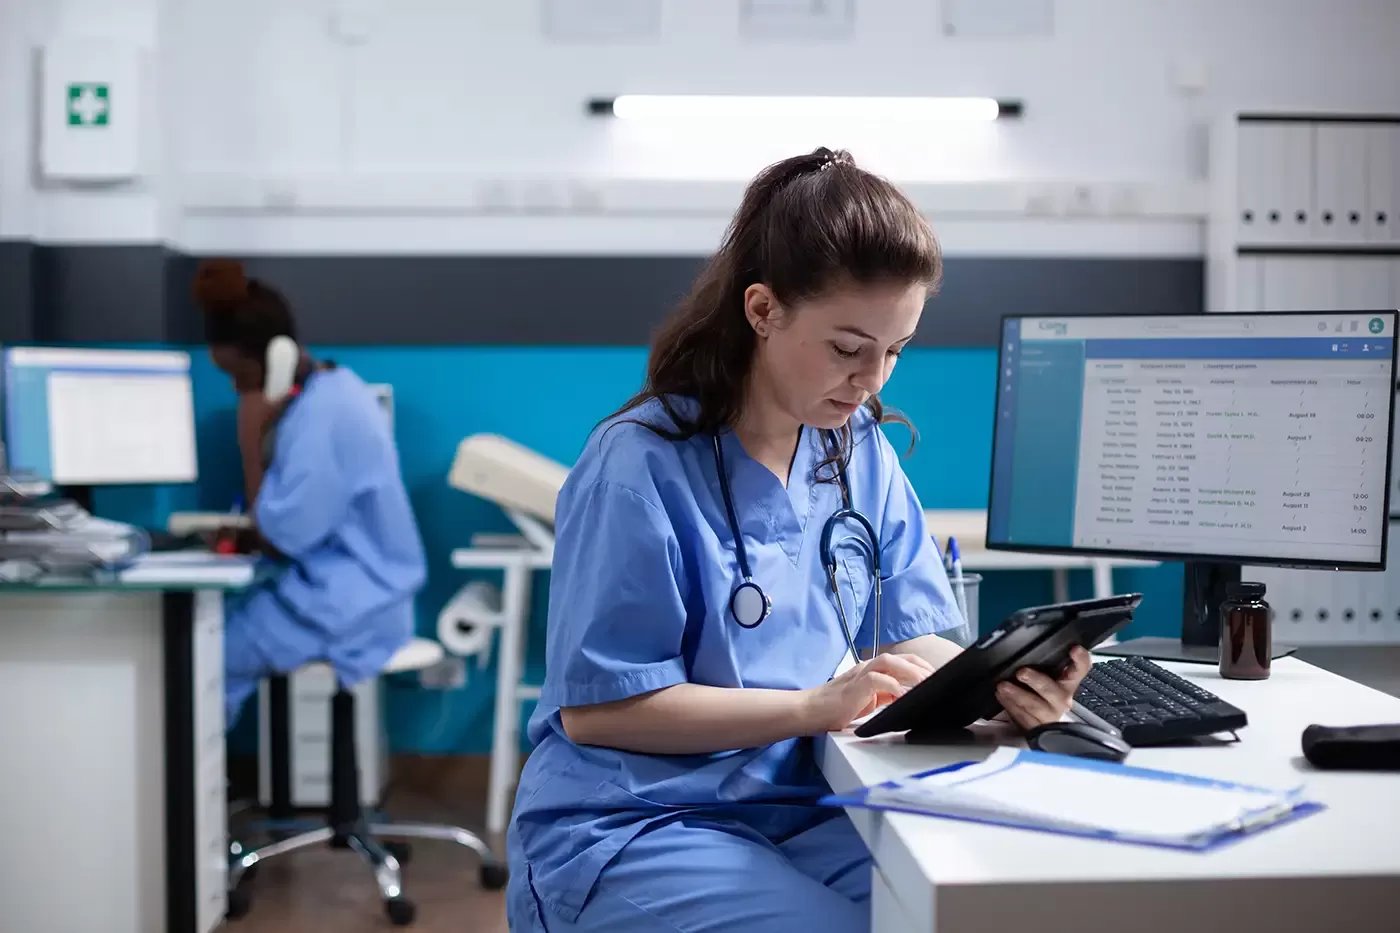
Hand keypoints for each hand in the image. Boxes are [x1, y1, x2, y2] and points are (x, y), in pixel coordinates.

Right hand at [804, 652, 934, 732]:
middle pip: (900, 658)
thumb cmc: (837, 707)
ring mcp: (860, 675)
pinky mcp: (854, 686)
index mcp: (873, 671)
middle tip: (938, 680)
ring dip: (909, 671)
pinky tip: (902, 695)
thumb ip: (887, 697)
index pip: (902, 661)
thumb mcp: (869, 702)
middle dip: (921, 667)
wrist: (810, 711)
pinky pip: (876, 679)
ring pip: (889, 662)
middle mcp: (867, 668)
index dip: (921, 667)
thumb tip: (909, 698)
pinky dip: (892, 686)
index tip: (938, 678)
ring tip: (924, 684)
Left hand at [995, 646, 1091, 730]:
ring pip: (1036, 706)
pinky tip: (1002, 697)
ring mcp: (1051, 715)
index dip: (1080, 659)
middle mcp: (1062, 698)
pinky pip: (1024, 718)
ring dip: (1018, 695)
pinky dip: (1011, 706)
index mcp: (1068, 682)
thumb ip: (1040, 662)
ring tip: (1003, 687)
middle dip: (1037, 681)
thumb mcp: (1042, 674)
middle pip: (1053, 690)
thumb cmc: (1038, 691)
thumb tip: (1023, 646)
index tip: (1075, 649)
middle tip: (1022, 673)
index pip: (1080, 669)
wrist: (1036, 718)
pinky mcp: (1039, 727)